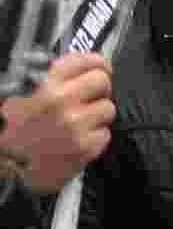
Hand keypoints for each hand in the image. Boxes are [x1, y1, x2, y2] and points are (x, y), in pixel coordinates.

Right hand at [0, 52, 114, 194]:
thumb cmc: (15, 132)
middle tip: (89, 99)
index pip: (84, 60)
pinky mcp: (83, 147)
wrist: (6, 167)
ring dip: (96, 117)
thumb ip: (50, 79)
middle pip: (102, 81)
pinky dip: (94, 139)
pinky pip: (104, 134)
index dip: (96, 63)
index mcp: (44, 84)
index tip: (101, 68)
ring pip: (107, 108)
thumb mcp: (23, 96)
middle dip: (99, 90)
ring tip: (76, 125)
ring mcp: (73, 124)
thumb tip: (82, 65)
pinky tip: (76, 142)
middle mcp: (60, 100)